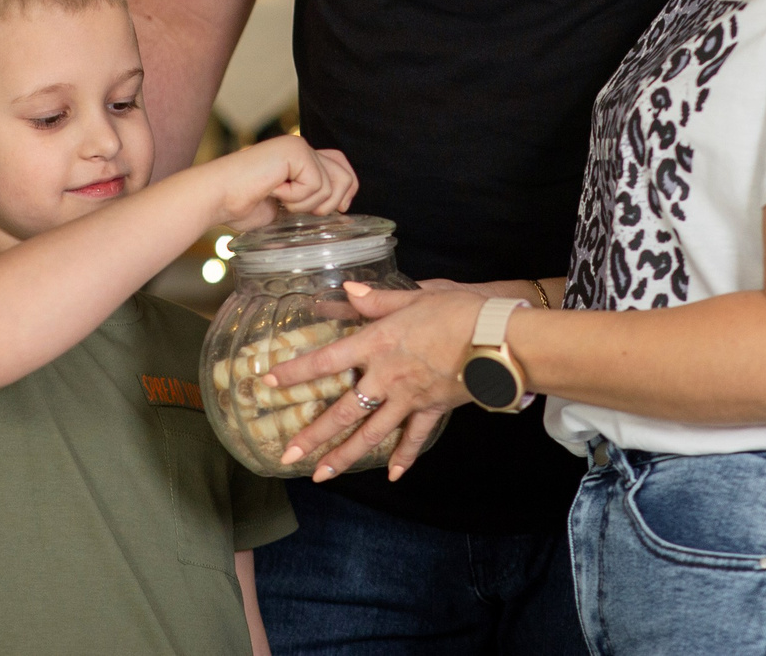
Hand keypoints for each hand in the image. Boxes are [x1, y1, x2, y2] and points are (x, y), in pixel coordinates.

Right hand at [206, 137, 357, 230]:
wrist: (217, 198)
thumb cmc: (241, 205)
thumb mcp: (284, 206)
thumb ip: (306, 199)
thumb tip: (336, 210)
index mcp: (299, 158)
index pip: (341, 165)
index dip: (347, 189)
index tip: (340, 210)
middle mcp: (300, 148)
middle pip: (345, 174)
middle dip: (333, 202)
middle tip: (305, 211)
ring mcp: (297, 147)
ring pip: (331, 185)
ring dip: (306, 204)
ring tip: (281, 200)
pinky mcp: (293, 151)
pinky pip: (315, 185)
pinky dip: (296, 198)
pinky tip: (274, 192)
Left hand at [261, 282, 481, 480]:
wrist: (497, 339)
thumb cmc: (458, 311)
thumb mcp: (415, 297)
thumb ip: (378, 299)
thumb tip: (347, 290)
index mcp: (377, 344)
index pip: (326, 360)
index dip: (295, 372)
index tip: (268, 382)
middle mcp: (386, 377)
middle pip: (343, 411)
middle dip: (314, 435)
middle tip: (288, 455)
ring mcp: (409, 398)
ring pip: (371, 433)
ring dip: (345, 456)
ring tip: (322, 475)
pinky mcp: (433, 409)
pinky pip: (414, 438)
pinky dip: (404, 457)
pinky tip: (392, 475)